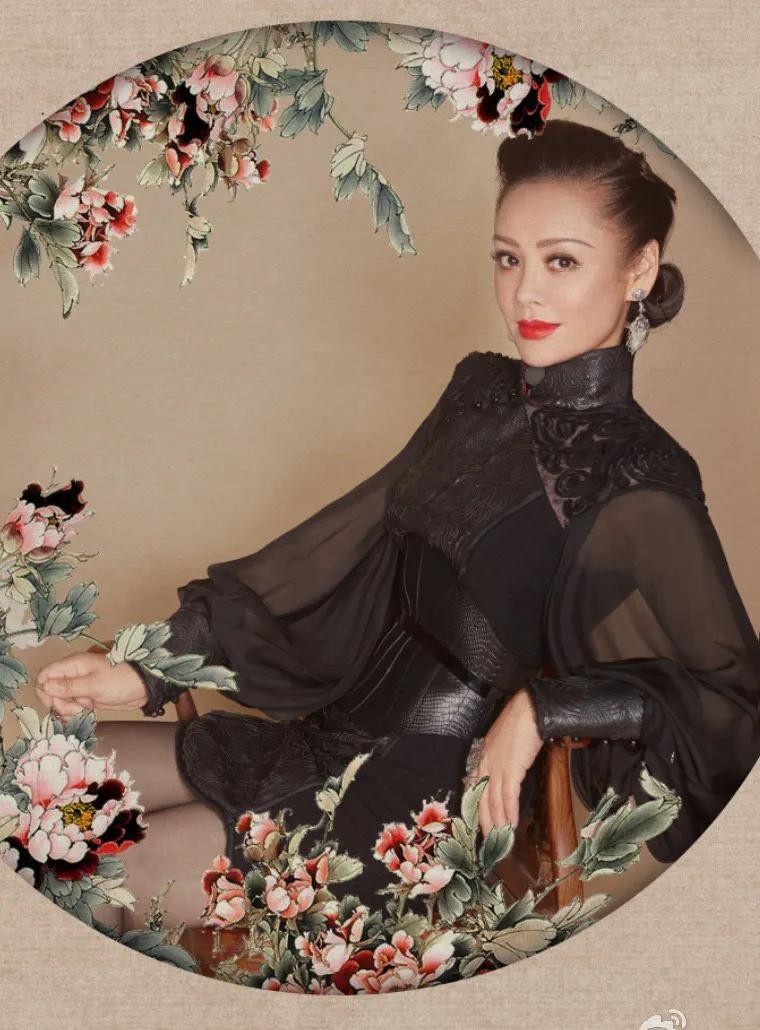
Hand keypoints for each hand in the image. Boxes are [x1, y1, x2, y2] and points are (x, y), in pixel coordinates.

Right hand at [35, 652, 149, 716]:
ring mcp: (81, 685)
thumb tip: (45, 685)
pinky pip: (73, 705)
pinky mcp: (88, 696)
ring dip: (67, 709)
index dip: (45, 690)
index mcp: (74, 665)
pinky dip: (74, 712)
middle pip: (51, 690)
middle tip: (76, 708)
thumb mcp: (94, 684)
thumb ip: (69, 686)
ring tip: (84, 709)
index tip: (56, 701)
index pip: (46, 675)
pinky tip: (84, 714)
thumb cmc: (122, 680)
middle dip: (59, 703)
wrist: (145, 686)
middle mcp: (75, 674)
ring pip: (61, 699)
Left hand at [471, 687, 543, 837]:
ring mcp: (497, 766)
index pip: (474, 788)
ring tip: (500, 839)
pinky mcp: (511, 769)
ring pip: (493, 801)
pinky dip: (509, 813)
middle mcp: (485, 763)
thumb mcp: (504, 742)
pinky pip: (508, 796)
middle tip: (488, 841)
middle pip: (481, 799)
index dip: (476, 808)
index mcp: (482, 757)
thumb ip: (500, 757)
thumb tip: (505, 774)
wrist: (529, 710)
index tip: (478, 824)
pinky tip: (511, 825)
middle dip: (484, 822)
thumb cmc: (519, 722)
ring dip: (497, 823)